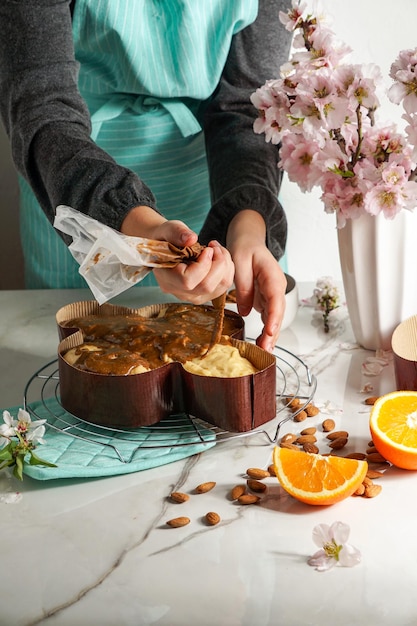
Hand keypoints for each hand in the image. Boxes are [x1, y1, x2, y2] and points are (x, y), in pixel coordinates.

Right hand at [121, 206, 233, 302]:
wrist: (166, 250)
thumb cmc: (165, 239)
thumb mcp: (167, 230)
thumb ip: (176, 233)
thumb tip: (192, 238)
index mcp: (166, 278)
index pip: (187, 281)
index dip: (202, 265)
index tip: (206, 249)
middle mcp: (180, 292)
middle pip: (207, 286)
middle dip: (218, 263)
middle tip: (214, 246)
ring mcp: (194, 295)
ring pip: (220, 286)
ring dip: (225, 265)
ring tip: (217, 249)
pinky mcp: (206, 293)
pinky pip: (224, 285)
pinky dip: (227, 269)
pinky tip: (218, 257)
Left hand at [227, 210, 286, 351]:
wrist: (249, 241)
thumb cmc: (245, 248)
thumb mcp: (240, 262)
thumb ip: (243, 286)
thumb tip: (246, 312)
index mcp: (273, 277)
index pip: (276, 300)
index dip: (274, 318)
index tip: (269, 332)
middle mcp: (277, 287)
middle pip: (278, 313)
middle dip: (273, 332)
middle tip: (265, 350)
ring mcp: (273, 294)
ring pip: (275, 317)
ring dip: (271, 335)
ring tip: (265, 352)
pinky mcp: (267, 299)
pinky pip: (269, 316)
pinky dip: (266, 330)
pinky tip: (262, 345)